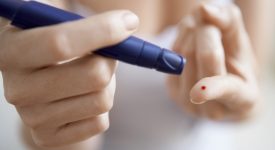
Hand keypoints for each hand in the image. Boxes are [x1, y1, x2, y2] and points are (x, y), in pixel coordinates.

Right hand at [0, 9, 138, 146]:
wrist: (38, 79)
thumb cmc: (53, 43)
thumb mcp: (57, 21)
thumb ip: (82, 20)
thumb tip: (127, 23)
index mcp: (12, 50)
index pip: (61, 43)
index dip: (102, 32)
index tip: (128, 22)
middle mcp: (17, 88)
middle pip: (94, 76)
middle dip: (111, 59)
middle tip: (107, 53)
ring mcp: (32, 117)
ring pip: (102, 100)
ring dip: (107, 84)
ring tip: (90, 75)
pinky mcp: (49, 137)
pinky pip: (99, 123)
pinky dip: (101, 108)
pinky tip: (84, 96)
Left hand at [167, 3, 259, 119]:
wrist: (222, 87)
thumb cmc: (237, 64)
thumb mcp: (241, 44)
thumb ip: (229, 23)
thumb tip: (204, 10)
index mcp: (243, 99)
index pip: (227, 90)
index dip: (212, 88)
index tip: (197, 93)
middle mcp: (214, 107)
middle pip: (203, 57)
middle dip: (207, 30)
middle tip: (212, 20)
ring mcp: (190, 103)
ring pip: (184, 52)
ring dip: (193, 31)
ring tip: (203, 33)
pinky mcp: (172, 93)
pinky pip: (170, 55)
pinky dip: (181, 39)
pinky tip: (191, 42)